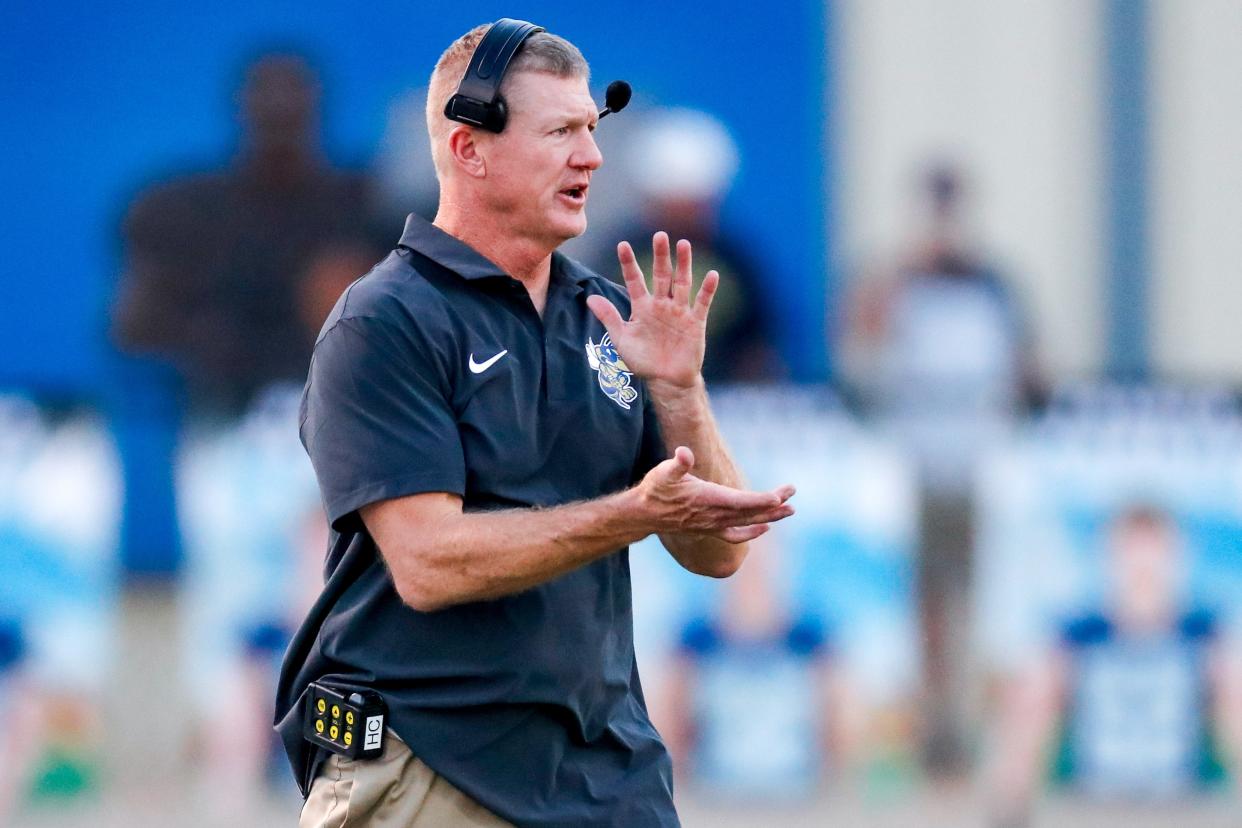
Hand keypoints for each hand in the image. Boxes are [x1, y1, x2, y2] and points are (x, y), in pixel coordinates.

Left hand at [586, 232, 717, 389]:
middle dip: (660, 256)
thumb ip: (609, 317)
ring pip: (682, 283)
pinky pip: (702, 303)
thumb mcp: (621, 339)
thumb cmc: (643, 361)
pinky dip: (707, 290)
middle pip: (661, 275)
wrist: (666, 381)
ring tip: (683, 244)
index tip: (622, 245)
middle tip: (659, 235)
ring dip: (683, 264)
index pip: (634, 280)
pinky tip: (712, 275)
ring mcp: (679, 311)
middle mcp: (661, 304)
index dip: (628, 263)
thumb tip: (589, 297)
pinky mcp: (695, 322)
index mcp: (642, 307)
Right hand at [634, 446, 794, 542]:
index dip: (760, 500)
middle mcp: (714, 515)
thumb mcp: (663, 472)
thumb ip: (677, 464)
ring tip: (790, 510)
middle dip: (773, 503)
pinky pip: (735, 534)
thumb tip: (684, 453)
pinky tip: (764, 528)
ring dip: (770, 516)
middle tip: (793, 493)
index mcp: (707, 499)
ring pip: (747, 522)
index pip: (740, 501)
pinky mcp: (710, 528)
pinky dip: (751, 532)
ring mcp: (713, 524)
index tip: (780, 496)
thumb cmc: (656, 489)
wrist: (644, 514)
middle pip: (750, 511)